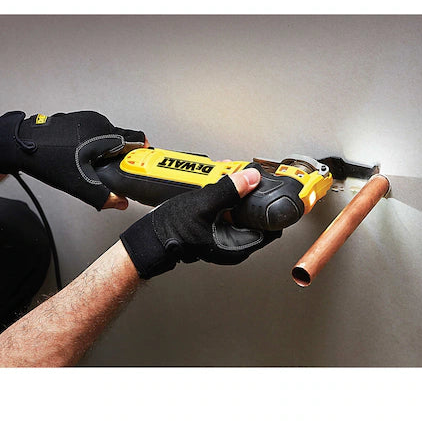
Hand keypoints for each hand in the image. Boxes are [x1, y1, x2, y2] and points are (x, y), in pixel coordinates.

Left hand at [0, 111, 146, 209]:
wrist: (19, 144)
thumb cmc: (47, 158)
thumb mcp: (79, 184)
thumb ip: (104, 196)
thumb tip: (121, 203)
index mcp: (104, 132)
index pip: (137, 139)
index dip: (141, 154)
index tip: (141, 164)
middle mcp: (98, 121)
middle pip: (123, 140)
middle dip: (120, 156)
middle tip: (111, 171)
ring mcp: (87, 118)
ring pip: (108, 137)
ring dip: (106, 151)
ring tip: (92, 165)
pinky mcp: (78, 119)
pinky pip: (95, 133)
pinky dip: (94, 145)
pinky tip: (81, 157)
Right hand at [120, 168, 281, 277]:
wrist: (148, 236)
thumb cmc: (171, 232)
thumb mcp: (203, 205)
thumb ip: (229, 190)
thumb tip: (251, 178)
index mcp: (238, 245)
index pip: (271, 228)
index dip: (272, 207)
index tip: (270, 188)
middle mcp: (233, 242)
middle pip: (255, 213)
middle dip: (250, 192)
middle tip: (244, 175)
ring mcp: (223, 233)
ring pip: (240, 207)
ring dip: (235, 189)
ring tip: (226, 174)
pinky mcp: (214, 225)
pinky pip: (226, 207)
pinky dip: (224, 193)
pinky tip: (215, 181)